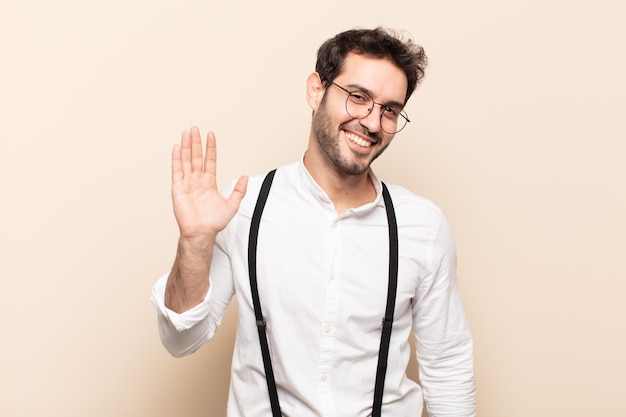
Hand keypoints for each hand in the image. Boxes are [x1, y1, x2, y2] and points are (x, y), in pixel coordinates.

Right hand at [171, 127, 247, 241]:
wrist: (201, 232)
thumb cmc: (214, 222)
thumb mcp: (232, 205)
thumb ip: (239, 191)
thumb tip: (246, 178)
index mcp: (209, 183)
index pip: (210, 161)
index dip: (210, 148)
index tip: (210, 135)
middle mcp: (197, 181)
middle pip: (196, 157)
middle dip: (196, 143)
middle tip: (195, 128)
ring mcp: (187, 184)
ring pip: (186, 160)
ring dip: (186, 146)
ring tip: (187, 133)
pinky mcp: (178, 188)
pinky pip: (177, 171)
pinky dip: (176, 158)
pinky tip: (177, 147)